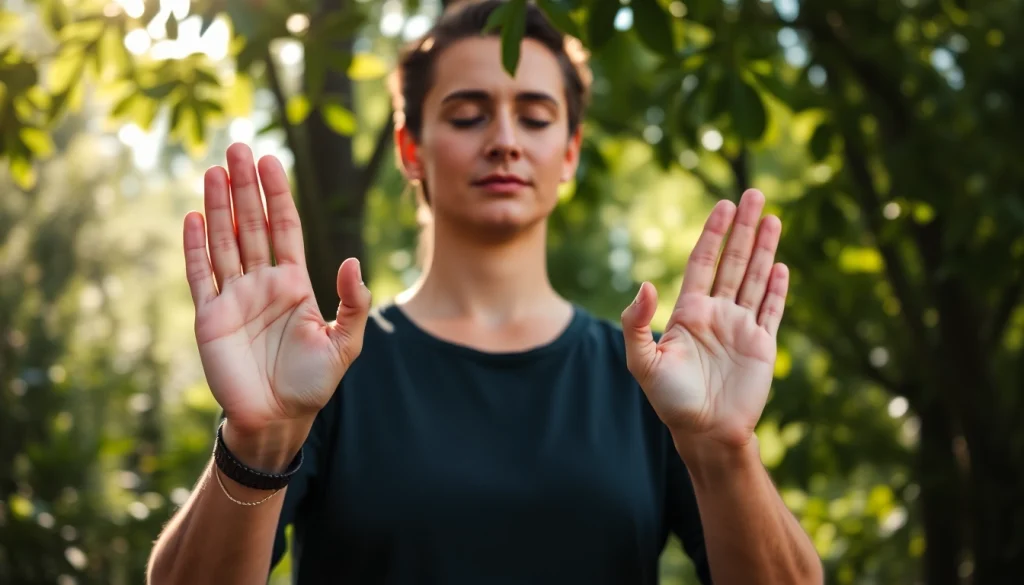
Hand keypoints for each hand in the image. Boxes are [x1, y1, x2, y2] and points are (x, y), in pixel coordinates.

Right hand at [183, 143, 370, 437]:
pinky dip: (195, 247)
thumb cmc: (313, 383)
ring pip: (224, 241)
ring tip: (213, 171)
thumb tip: (350, 260)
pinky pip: (200, 274)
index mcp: (294, 284)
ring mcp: (233, 297)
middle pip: (252, 225)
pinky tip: (192, 217)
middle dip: (245, 188)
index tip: (271, 161)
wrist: (278, 419)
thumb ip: (353, 302)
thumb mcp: (345, 343)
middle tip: (238, 149)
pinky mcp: (209, 317)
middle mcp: (262, 283)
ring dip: (218, 207)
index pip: (284, 228)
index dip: (278, 195)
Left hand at [621, 189, 787, 448]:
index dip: (713, 233)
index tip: (723, 206)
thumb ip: (636, 323)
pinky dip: (777, 288)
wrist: (705, 432)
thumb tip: (646, 284)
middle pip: (734, 260)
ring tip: (773, 217)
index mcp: (689, 311)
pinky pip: (771, 309)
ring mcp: (741, 327)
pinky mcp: (762, 345)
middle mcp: (717, 313)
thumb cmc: (670, 399)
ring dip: (765, 249)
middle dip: (744, 228)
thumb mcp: (642, 361)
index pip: (703, 261)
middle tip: (754, 193)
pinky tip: (781, 266)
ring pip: (755, 278)